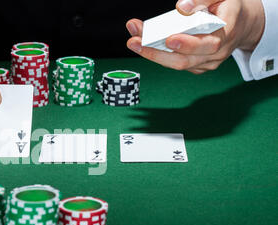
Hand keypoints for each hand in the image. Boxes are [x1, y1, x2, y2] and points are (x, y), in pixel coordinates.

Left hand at [126, 0, 264, 73]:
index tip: (169, 39)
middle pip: (185, 61)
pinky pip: (175, 63)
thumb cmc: (228, 7)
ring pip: (177, 64)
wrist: (242, 24)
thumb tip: (182, 6)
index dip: (188, 44)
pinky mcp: (197, 66)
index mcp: (227, 32)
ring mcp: (206, 63)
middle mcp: (217, 53)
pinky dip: (158, 54)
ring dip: (152, 53)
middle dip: (157, 52)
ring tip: (133, 40)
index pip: (209, 44)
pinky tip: (143, 43)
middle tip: (135, 41)